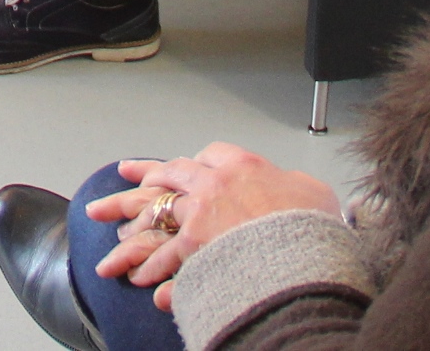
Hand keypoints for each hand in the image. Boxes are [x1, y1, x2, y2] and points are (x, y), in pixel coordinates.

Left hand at [89, 145, 342, 302]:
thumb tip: (294, 184)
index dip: (195, 160)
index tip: (186, 163)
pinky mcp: (192, 243)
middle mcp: (215, 182)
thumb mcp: (313, 192)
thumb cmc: (311, 226)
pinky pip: (163, 254)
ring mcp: (200, 211)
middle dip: (146, 174)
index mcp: (244, 165)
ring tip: (116, 226)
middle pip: (171, 172)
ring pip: (158, 210)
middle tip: (126, 174)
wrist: (303, 251)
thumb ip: (295, 184)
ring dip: (135, 220)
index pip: (211, 154)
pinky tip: (140, 274)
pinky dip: (150, 265)